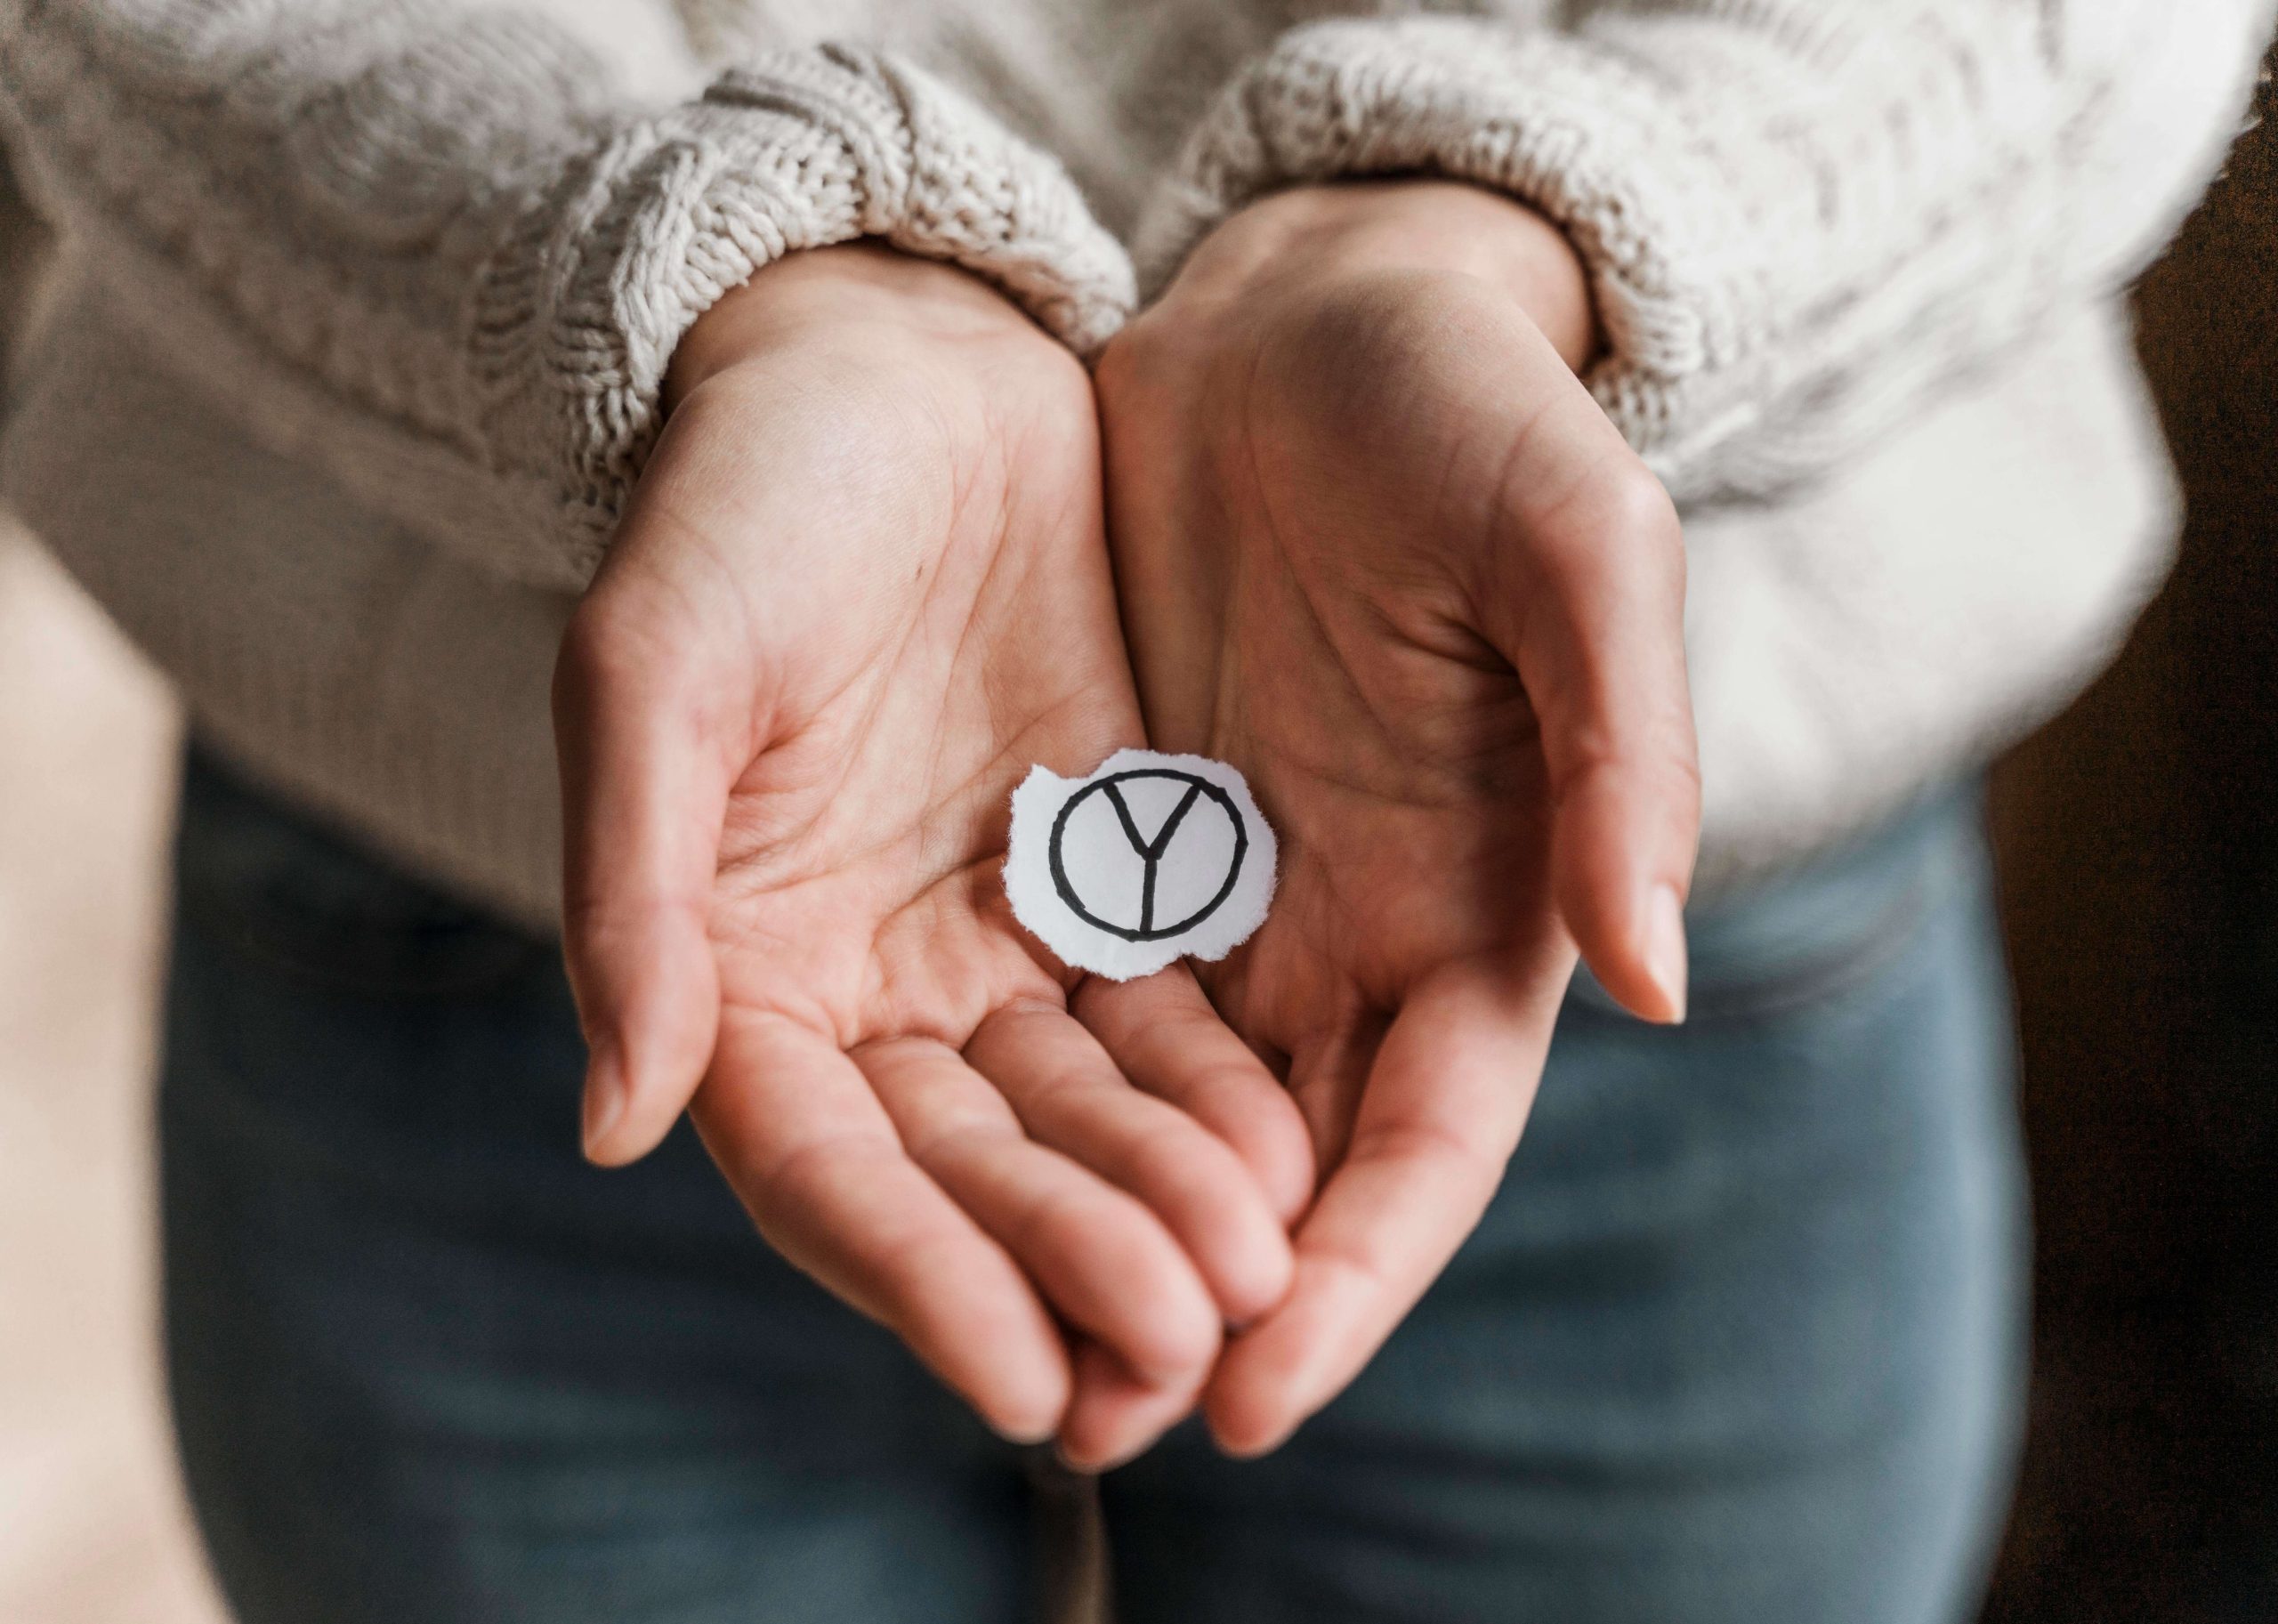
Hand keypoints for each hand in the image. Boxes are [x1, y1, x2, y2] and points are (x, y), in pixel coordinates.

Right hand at [553, 246, 1313, 1460]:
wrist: (892, 364)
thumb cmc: (740, 501)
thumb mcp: (659, 670)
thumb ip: (634, 892)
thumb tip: (615, 1120)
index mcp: (743, 969)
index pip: (829, 1170)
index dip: (918, 1279)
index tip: (1019, 1382)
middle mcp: (874, 985)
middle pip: (974, 1169)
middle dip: (1071, 1261)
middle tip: (1175, 1348)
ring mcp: (1001, 939)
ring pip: (1087, 1111)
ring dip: (1162, 1205)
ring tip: (1254, 1280)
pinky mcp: (1115, 875)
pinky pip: (1176, 1011)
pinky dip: (1224, 1091)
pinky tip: (1296, 1158)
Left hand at [1098, 182, 1700, 1453]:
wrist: (1318, 317)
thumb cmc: (1478, 418)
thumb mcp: (1574, 552)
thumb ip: (1619, 756)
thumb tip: (1655, 978)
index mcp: (1487, 907)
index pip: (1424, 1144)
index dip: (1353, 1278)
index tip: (1253, 1394)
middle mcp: (1358, 936)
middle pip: (1285, 1172)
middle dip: (1204, 1305)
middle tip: (1093, 1418)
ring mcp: (1234, 895)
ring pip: (1162, 1114)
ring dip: (1094, 1231)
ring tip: (1004, 1345)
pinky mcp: (1122, 835)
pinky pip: (1063, 994)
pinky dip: (1018, 1094)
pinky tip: (937, 1169)